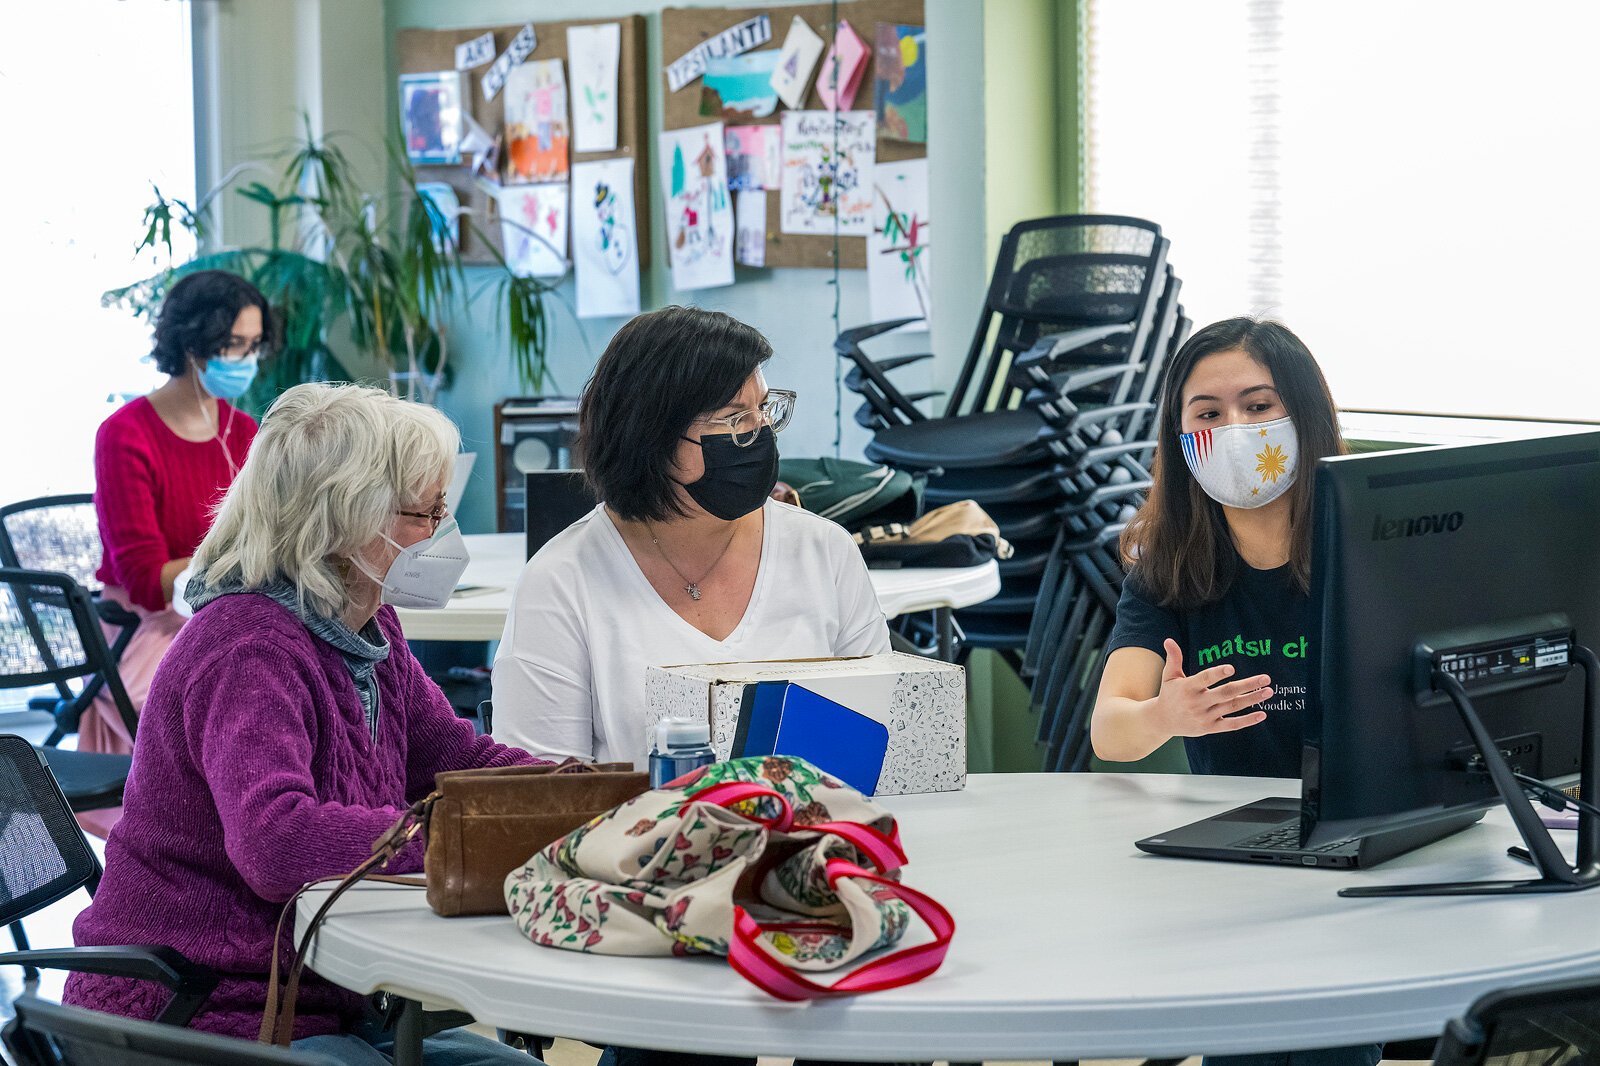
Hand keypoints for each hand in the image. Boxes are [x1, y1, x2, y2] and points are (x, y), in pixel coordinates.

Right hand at [1151, 638, 1271, 737]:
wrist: (1162, 721)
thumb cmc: (1169, 694)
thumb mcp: (1169, 676)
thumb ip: (1174, 658)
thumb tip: (1169, 639)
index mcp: (1188, 687)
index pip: (1204, 679)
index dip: (1217, 674)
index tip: (1232, 668)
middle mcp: (1197, 703)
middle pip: (1226, 693)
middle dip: (1247, 685)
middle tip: (1266, 678)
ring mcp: (1205, 717)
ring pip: (1232, 707)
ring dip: (1252, 699)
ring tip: (1268, 691)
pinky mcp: (1210, 728)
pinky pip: (1232, 725)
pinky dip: (1247, 721)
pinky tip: (1262, 714)